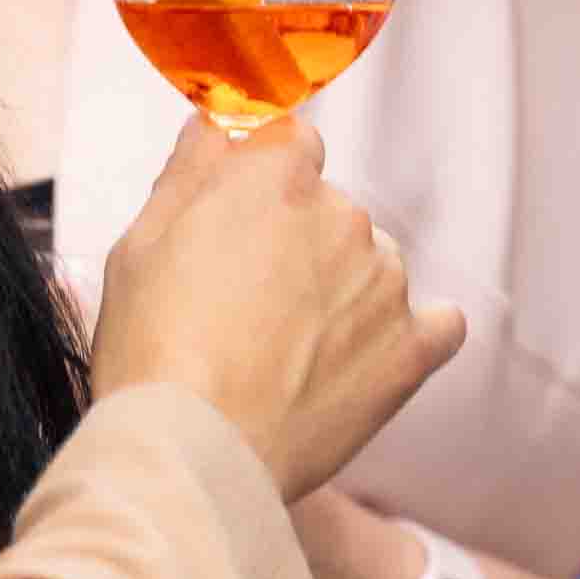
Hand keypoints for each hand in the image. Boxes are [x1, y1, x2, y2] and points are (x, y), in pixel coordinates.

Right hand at [94, 113, 466, 501]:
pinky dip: (412, 336)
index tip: (242, 219)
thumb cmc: (154, 350)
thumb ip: (188, 172)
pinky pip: (439, 325)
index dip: (264, 182)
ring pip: (374, 265)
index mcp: (276, 176)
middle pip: (331, 209)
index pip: (291, 144)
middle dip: (297, 244)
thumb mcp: (140, 242)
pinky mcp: (411, 349)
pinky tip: (373, 360)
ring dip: (345, 292)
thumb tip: (214, 129)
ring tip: (290, 352)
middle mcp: (343, 215)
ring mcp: (384, 283)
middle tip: (246, 304)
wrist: (193, 450)